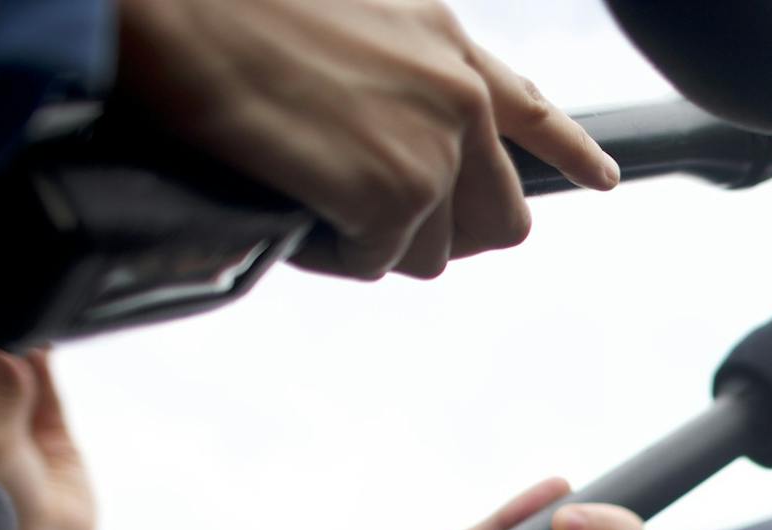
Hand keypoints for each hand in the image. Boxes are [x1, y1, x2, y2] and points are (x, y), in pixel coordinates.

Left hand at [0, 349, 93, 529]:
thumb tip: (5, 357)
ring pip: (28, 391)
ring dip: (32, 363)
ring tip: (35, 332)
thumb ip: (4, 402)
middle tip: (16, 320)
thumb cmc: (4, 508)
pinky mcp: (58, 445)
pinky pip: (52, 405)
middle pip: (0, 384)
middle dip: (8, 354)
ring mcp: (26, 440)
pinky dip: (50, 381)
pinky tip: (46, 354)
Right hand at [113, 0, 618, 279]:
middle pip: (493, 220)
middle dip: (436, 231)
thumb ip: (390, 71)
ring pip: (426, 250)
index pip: (531, 110)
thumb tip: (382, 133)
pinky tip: (282, 196)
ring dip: (362, 237)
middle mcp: (460, 98)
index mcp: (447, 44)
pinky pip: (369, 262)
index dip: (568, 150)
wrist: (168, 2)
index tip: (604, 179)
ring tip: (297, 178)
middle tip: (363, 214)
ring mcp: (433, 150)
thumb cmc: (225, 3)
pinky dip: (322, 248)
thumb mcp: (342, 15)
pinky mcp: (393, 196)